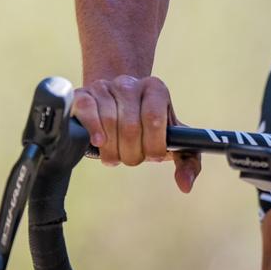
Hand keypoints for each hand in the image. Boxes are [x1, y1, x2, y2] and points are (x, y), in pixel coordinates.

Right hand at [70, 74, 201, 192]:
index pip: (153, 120)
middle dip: (131, 153)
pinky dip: (94, 129)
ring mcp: (105, 87)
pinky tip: (99, 142)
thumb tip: (185, 186)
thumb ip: (187, 162)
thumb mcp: (170, 140)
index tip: (152, 154)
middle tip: (131, 156)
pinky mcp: (83, 94)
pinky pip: (88, 110)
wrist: (115, 105)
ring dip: (112, 149)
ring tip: (115, 153)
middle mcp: (130, 84)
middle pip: (130, 127)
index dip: (152, 146)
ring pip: (109, 122)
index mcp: (156, 90)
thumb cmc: (145, 128)